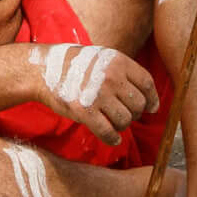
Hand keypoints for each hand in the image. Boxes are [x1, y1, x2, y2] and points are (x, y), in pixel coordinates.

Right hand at [31, 42, 158, 144]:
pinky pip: (108, 132)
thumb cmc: (78, 66)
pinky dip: (112, 138)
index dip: (152, 99)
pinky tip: (112, 137)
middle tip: (125, 114)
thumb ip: (126, 74)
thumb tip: (152, 102)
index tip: (152, 108)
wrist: (44, 70)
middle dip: (135, 113)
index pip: (147, 84)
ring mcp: (98, 95)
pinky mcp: (84, 112)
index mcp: (119, 62)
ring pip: (125, 120)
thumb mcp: (104, 58)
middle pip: (138, 104)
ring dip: (123, 126)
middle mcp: (111, 78)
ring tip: (114, 123)